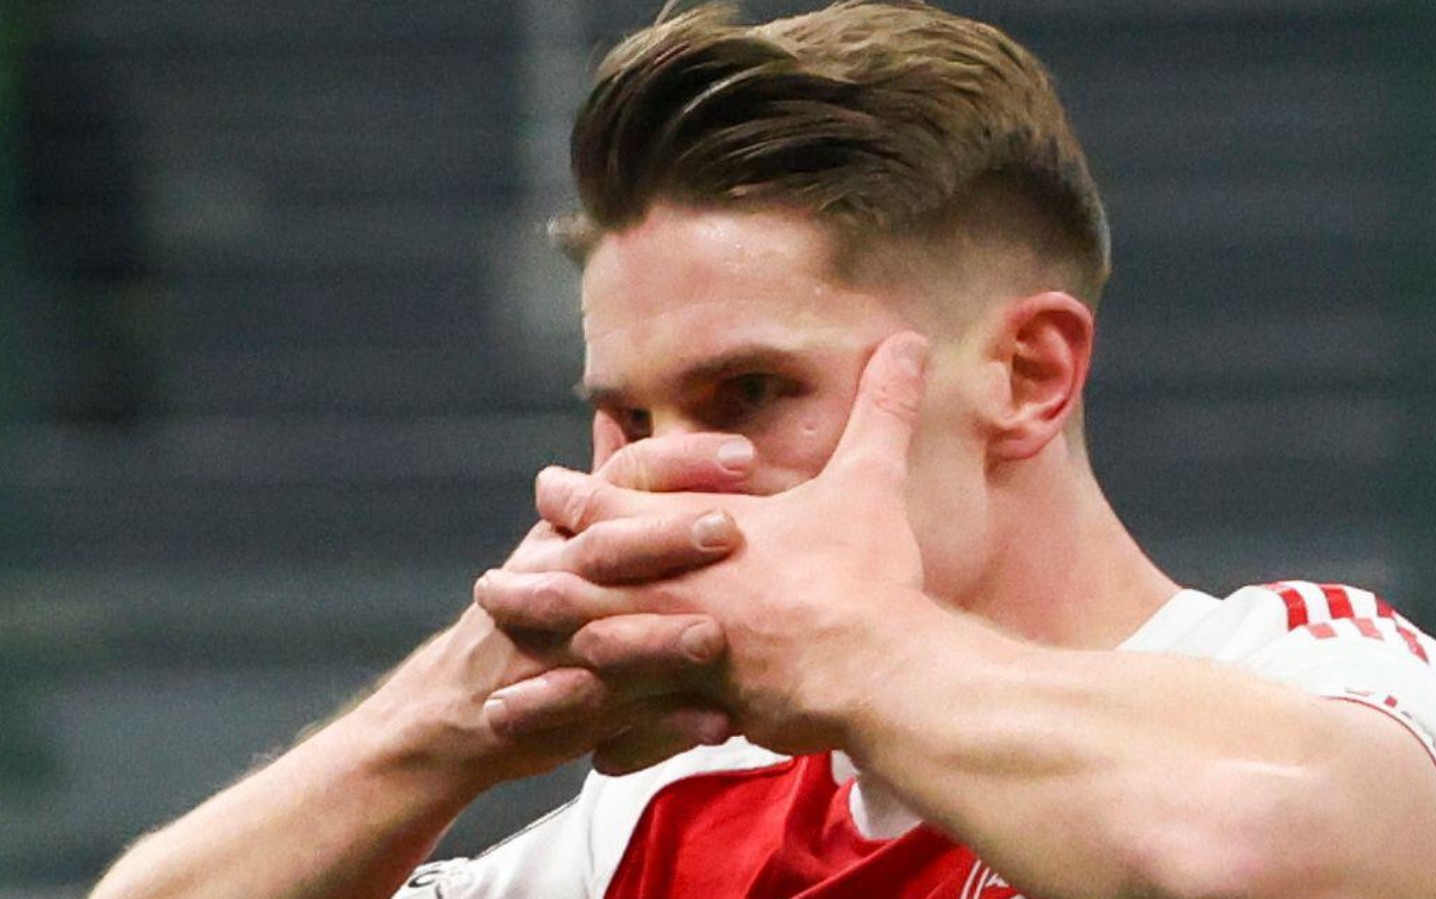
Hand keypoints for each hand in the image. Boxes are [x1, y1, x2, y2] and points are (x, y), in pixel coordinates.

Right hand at [482, 427, 758, 773]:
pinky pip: (610, 722)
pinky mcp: (552, 715)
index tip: (745, 454)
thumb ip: (601, 489)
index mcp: (565, 531)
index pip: (620, 478)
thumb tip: (619, 417)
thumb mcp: (557, 544)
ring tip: (712, 638)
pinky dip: (663, 726)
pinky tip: (717, 722)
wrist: (450, 708)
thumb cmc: (530, 613)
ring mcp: (546, 650)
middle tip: (728, 527)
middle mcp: (549, 581)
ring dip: (655, 639)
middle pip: (602, 551)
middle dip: (662, 538)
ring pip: (600, 639)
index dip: (678, 462)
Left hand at [492, 331, 931, 755]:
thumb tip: (912, 341)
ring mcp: (675, 649)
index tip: (545, 488)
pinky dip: (591, 733)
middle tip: (486, 588)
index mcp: (696, 530)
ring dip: (539, 664)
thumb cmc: (865, 573)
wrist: (873, 662)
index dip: (576, 496)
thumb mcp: (871, 480)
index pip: (616, 503)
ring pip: (586, 657)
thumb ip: (883, 411)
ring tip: (495, 678)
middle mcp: (670, 587)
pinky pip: (627, 723)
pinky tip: (565, 751)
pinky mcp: (693, 705)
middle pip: (576, 584)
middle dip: (530, 586)